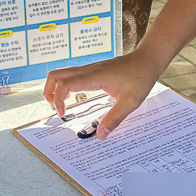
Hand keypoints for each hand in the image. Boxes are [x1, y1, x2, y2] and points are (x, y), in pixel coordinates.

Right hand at [42, 49, 164, 139]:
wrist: (146, 60)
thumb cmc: (140, 77)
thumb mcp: (130, 102)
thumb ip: (114, 119)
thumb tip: (101, 135)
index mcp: (94, 77)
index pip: (64, 84)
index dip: (58, 99)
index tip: (62, 114)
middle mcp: (87, 70)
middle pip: (55, 75)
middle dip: (49, 92)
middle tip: (56, 109)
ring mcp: (88, 69)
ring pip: (60, 73)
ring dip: (54, 88)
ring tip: (61, 104)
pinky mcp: (91, 70)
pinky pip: (70, 75)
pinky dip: (64, 86)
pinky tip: (74, 97)